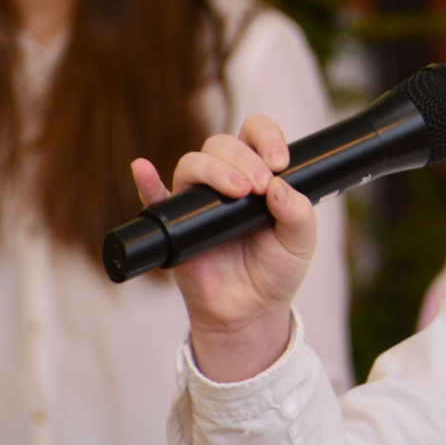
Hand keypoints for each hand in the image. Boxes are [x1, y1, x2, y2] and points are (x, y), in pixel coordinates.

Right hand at [131, 114, 315, 381]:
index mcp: (258, 174)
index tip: (280, 162)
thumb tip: (279, 187)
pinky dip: (147, 182)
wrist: (251, 311)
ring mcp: (198, 201)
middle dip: (243, 158)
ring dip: (214, 170)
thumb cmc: (275, 270)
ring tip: (238, 192)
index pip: (255, 133)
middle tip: (259, 186)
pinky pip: (155, 197)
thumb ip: (299, 213)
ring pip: (193, 163)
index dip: (267, 136)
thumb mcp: (301, 242)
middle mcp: (226, 180)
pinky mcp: (176, 224)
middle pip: (221, 144)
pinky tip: (143, 169)